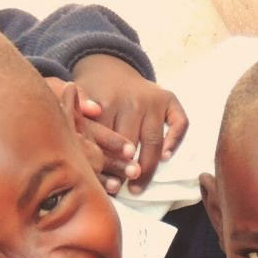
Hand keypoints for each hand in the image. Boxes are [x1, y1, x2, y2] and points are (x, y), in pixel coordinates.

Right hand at [45, 76, 139, 193]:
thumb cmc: (40, 97)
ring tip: (119, 186)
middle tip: (135, 171)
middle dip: (114, 164)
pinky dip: (90, 186)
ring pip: (85, 170)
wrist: (10, 107)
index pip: (95, 133)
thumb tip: (96, 109)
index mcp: (66, 123)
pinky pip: (74, 181)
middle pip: (94, 155)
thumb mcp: (53, 88)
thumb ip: (75, 97)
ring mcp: (58, 155)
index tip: (131, 150)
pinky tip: (104, 193)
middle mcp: (62, 142)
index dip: (114, 142)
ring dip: (104, 179)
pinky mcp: (54, 168)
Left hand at [70, 54, 188, 193]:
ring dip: (147, 167)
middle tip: (122, 191)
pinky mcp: (169, 99)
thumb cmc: (91, 93)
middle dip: (126, 171)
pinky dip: (175, 140)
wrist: (109, 66)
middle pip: (131, 143)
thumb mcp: (77, 101)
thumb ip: (78, 112)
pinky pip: (179, 123)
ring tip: (138, 187)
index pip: (108, 141)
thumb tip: (86, 122)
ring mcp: (153, 100)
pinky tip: (166, 158)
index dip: (105, 165)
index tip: (103, 185)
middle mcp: (133, 101)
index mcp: (108, 102)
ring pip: (153, 140)